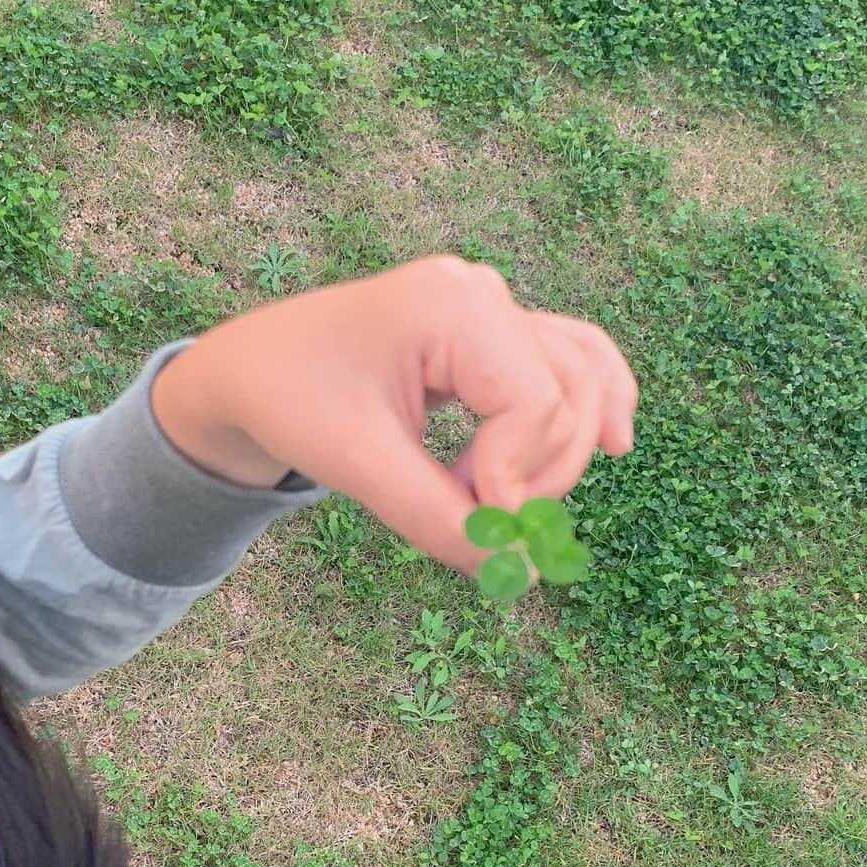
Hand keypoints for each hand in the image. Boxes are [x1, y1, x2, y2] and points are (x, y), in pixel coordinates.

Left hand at [153, 257, 636, 571]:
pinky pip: (571, 359)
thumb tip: (522, 573)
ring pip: (581, 379)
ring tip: (514, 501)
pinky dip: (594, 403)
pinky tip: (615, 445)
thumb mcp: (358, 466)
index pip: (534, 403)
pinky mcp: (495, 331)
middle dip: (535, 473)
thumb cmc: (291, 403)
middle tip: (475, 517)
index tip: (474, 523)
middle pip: (568, 395)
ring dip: (560, 453)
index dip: (516, 479)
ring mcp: (493, 306)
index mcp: (450, 305)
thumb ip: (439, 518)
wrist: (252, 371)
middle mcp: (482, 293)